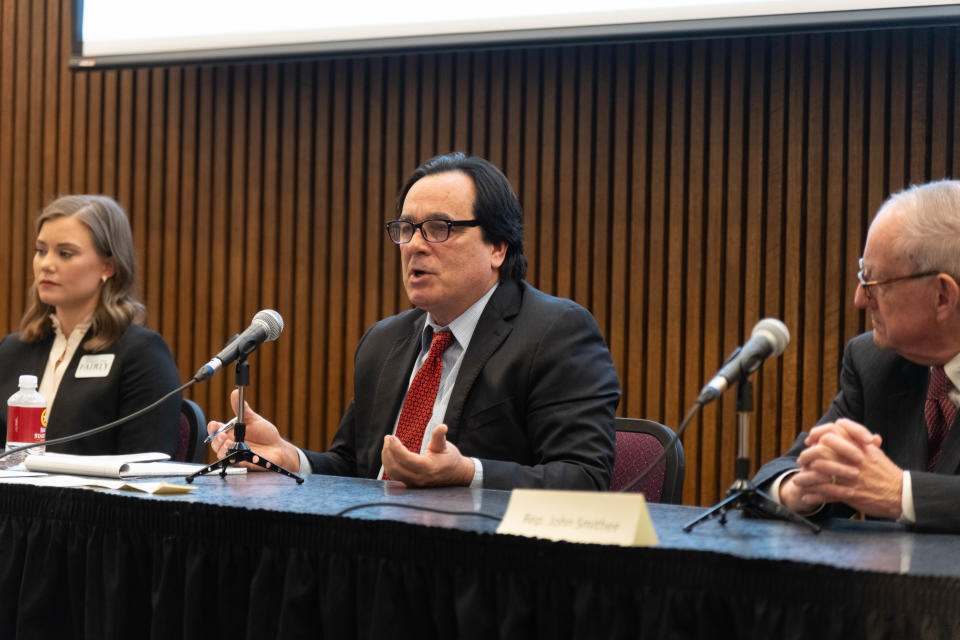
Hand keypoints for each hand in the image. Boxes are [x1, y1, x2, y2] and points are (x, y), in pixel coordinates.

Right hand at [206, 389, 300, 471]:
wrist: (278, 448)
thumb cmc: (264, 434)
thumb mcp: (253, 419)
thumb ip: (243, 409)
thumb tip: (236, 393)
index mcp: (230, 432)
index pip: (214, 430)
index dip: (212, 428)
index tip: (215, 425)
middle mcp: (230, 443)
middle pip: (215, 443)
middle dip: (216, 440)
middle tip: (222, 436)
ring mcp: (235, 454)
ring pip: (221, 455)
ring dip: (222, 450)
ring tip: (229, 444)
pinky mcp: (242, 463)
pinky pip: (235, 463)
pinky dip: (235, 458)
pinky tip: (239, 453)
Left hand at [380, 424, 474, 486]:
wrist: (456, 475)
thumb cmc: (450, 459)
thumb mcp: (445, 446)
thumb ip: (439, 436)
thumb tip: (442, 427)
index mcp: (428, 468)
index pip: (406, 459)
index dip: (396, 448)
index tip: (391, 437)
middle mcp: (419, 478)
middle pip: (396, 467)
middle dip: (388, 451)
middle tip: (388, 438)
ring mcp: (415, 483)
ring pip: (393, 473)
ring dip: (386, 458)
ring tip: (387, 445)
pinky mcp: (411, 484)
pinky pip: (395, 476)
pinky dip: (389, 465)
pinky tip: (389, 455)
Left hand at [781, 418, 902, 518]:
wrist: (903, 494)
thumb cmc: (887, 474)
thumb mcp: (874, 453)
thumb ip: (860, 442)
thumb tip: (846, 432)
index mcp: (859, 447)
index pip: (833, 432)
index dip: (818, 435)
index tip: (811, 442)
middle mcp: (854, 458)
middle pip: (821, 450)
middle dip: (806, 456)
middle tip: (801, 462)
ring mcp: (851, 476)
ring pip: (820, 472)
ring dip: (805, 477)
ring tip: (797, 481)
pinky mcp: (851, 493)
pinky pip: (827, 492)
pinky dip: (814, 495)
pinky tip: (806, 497)